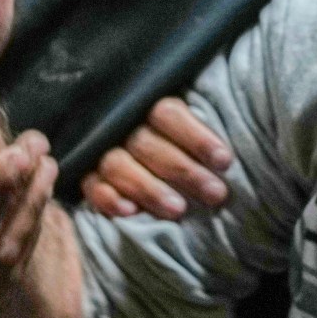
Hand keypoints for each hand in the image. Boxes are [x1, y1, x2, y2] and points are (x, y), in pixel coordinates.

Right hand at [81, 98, 233, 219]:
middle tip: (215, 194)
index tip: (225, 162)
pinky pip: (90, 186)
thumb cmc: (176, 139)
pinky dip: (108, 199)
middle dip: (183, 170)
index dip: (196, 137)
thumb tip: (232, 152)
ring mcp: (99, 150)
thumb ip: (206, 124)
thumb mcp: (190, 122)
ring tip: (179, 210)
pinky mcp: (85, 175)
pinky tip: (130, 213)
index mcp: (148, 104)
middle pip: (147, 143)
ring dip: (149, 188)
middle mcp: (122, 125)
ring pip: (118, 165)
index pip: (168, 114)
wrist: (120, 145)